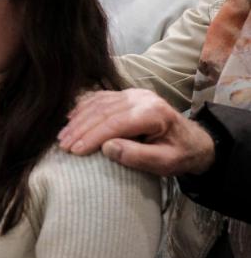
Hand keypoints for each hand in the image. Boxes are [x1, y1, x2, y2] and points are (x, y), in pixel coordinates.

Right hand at [58, 89, 214, 175]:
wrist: (195, 141)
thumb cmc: (180, 155)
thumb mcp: (166, 163)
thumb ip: (138, 156)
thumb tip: (107, 148)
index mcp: (152, 113)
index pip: (115, 123)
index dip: (93, 136)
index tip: (75, 151)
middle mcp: (141, 98)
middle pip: (103, 111)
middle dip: (80, 129)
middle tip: (63, 145)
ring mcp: (133, 94)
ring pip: (98, 103)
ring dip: (78, 119)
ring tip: (63, 135)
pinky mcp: (127, 95)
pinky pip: (100, 98)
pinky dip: (83, 108)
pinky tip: (71, 119)